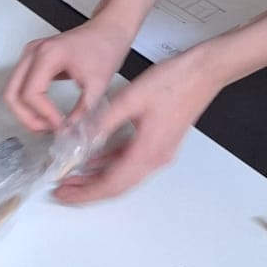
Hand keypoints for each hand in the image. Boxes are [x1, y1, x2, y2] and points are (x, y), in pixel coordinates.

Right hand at [4, 17, 136, 132]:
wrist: (108, 29)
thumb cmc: (105, 46)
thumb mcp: (99, 84)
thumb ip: (83, 111)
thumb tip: (70, 132)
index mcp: (48, 54)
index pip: (31, 93)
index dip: (43, 115)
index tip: (59, 126)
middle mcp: (33, 53)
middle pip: (12, 94)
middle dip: (27, 118)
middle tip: (46, 131)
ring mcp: (30, 55)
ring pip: (12, 92)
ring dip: (25, 113)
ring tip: (47, 125)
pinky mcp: (33, 61)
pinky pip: (20, 87)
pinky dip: (28, 104)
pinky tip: (46, 114)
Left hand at [53, 48, 223, 204]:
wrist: (203, 72)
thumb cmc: (175, 82)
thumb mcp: (130, 99)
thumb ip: (103, 122)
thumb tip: (80, 139)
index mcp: (148, 152)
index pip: (111, 184)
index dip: (84, 192)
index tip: (64, 194)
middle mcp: (155, 159)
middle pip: (116, 186)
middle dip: (87, 191)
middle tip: (63, 191)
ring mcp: (159, 153)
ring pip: (122, 176)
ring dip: (97, 179)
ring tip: (73, 178)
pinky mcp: (158, 144)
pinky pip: (130, 162)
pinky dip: (109, 164)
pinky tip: (94, 159)